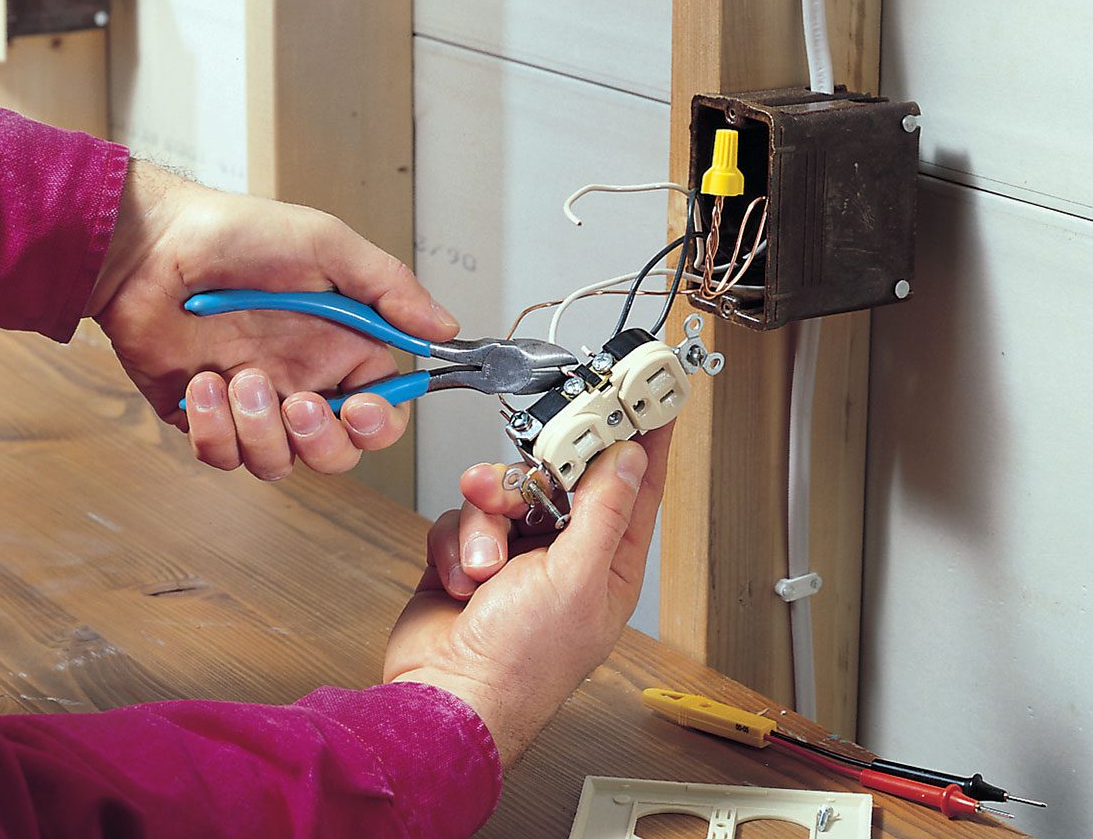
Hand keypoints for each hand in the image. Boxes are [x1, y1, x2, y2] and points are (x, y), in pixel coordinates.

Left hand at [87, 160, 458, 479]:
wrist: (148, 245)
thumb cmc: (237, 234)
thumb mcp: (327, 246)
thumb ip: (390, 289)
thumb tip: (445, 327)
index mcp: (341, 345)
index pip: (382, 410)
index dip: (379, 423)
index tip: (360, 405)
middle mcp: (302, 379)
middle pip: (338, 453)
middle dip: (321, 439)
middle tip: (299, 402)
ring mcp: (252, 402)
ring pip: (279, 463)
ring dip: (259, 428)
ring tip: (237, 376)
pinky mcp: (203, 417)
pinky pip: (221, 455)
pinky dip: (213, 426)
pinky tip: (202, 380)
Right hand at [384, 425, 671, 766]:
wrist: (443, 699)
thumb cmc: (519, 665)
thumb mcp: (576, 580)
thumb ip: (603, 510)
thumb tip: (629, 457)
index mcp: (608, 562)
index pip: (635, 484)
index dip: (643, 437)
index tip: (648, 393)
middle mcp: (565, 552)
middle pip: (559, 475)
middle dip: (531, 478)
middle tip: (520, 482)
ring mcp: (516, 552)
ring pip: (504, 489)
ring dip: (487, 520)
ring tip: (484, 561)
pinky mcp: (471, 551)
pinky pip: (464, 513)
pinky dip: (457, 542)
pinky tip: (462, 578)